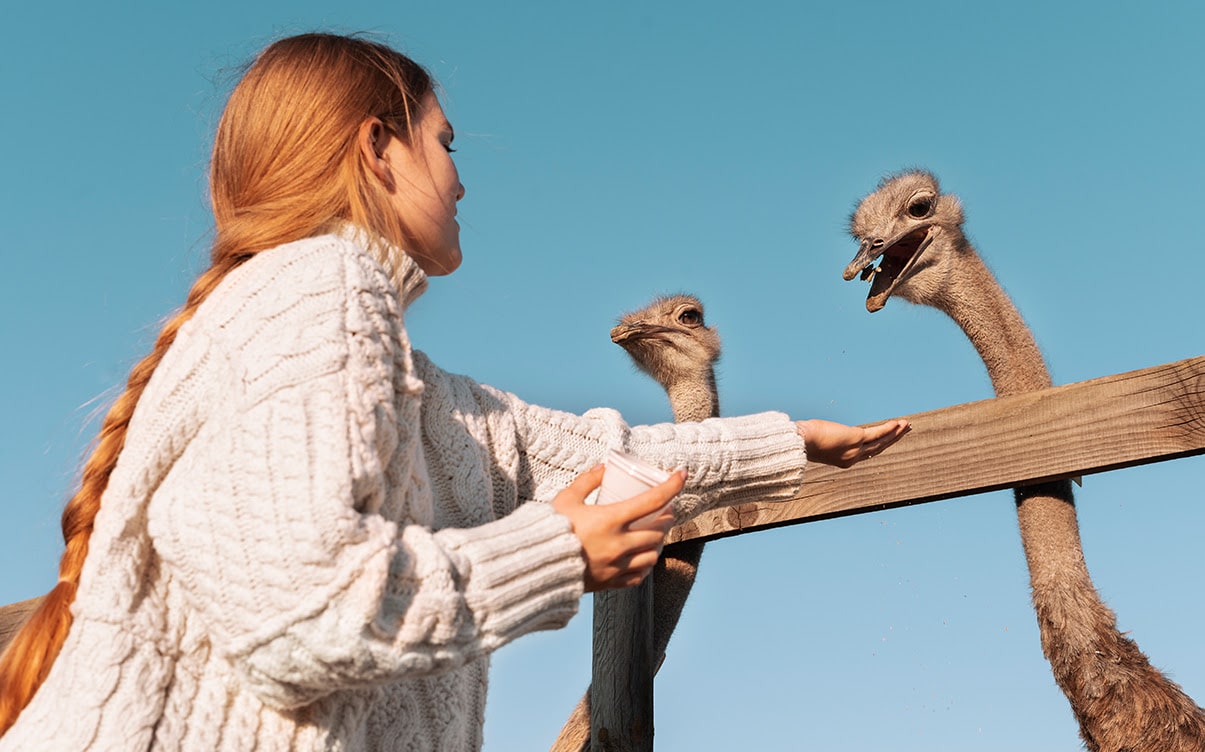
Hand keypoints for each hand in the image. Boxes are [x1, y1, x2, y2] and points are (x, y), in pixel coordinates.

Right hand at [551, 465, 684, 591]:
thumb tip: (605, 468)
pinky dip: (645, 565)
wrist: (534, 566)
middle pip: (659, 530)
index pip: (653, 500)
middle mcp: (619, 544)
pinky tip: (642, 557)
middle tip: (664, 508)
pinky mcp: (611, 582)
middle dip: (666, 517)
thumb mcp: (566, 499)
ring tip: (654, 533)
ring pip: (653, 554)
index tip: (681, 474)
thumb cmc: (549, 531)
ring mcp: (617, 566)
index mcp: (610, 520)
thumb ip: (587, 481)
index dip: (672, 486)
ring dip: (658, 542)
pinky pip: (639, 575)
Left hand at [795, 418, 910, 467]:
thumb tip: (820, 432)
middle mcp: (853, 458)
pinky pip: (876, 433)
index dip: (880, 445)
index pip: (867, 452)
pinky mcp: (856, 438)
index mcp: (845, 461)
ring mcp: (855, 449)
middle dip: (893, 439)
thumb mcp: (818, 442)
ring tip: (906, 425)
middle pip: (878, 448)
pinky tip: (897, 422)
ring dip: (895, 432)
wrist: (800, 442)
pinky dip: (888, 428)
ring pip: (881, 441)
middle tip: (904, 431)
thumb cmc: (804, 441)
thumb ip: (827, 440)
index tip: (889, 438)